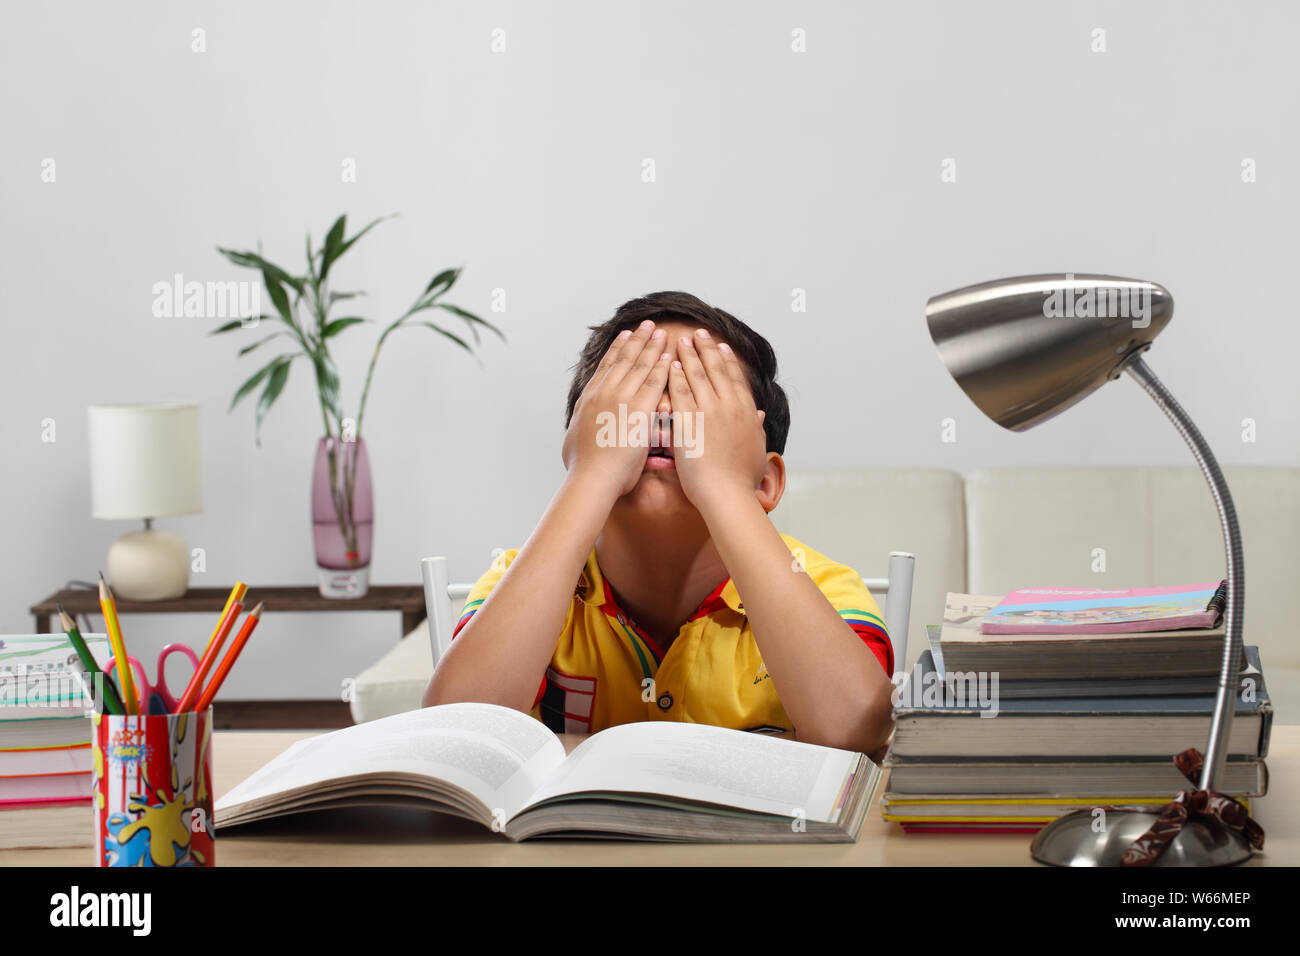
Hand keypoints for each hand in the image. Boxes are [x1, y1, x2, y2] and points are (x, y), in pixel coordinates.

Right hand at [562, 320, 671, 496]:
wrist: (591, 478)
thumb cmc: (583, 468)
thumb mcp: (574, 441)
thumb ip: (582, 428)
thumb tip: (579, 429)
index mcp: (589, 398)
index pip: (607, 367)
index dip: (617, 349)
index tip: (625, 336)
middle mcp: (604, 393)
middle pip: (623, 359)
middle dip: (637, 340)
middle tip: (646, 325)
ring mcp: (621, 399)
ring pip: (639, 366)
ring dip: (651, 347)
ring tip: (660, 332)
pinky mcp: (639, 410)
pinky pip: (653, 383)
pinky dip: (662, 367)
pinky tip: (670, 356)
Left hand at [667, 328, 767, 508]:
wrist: (727, 493)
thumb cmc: (742, 479)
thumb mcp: (757, 448)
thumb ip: (756, 428)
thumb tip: (760, 415)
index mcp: (746, 412)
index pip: (735, 378)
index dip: (728, 360)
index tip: (722, 346)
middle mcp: (729, 406)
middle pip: (716, 370)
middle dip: (707, 348)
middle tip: (699, 332)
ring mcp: (709, 411)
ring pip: (697, 375)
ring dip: (688, 355)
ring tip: (681, 340)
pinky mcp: (689, 421)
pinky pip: (680, 392)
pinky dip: (674, 376)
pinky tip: (668, 363)